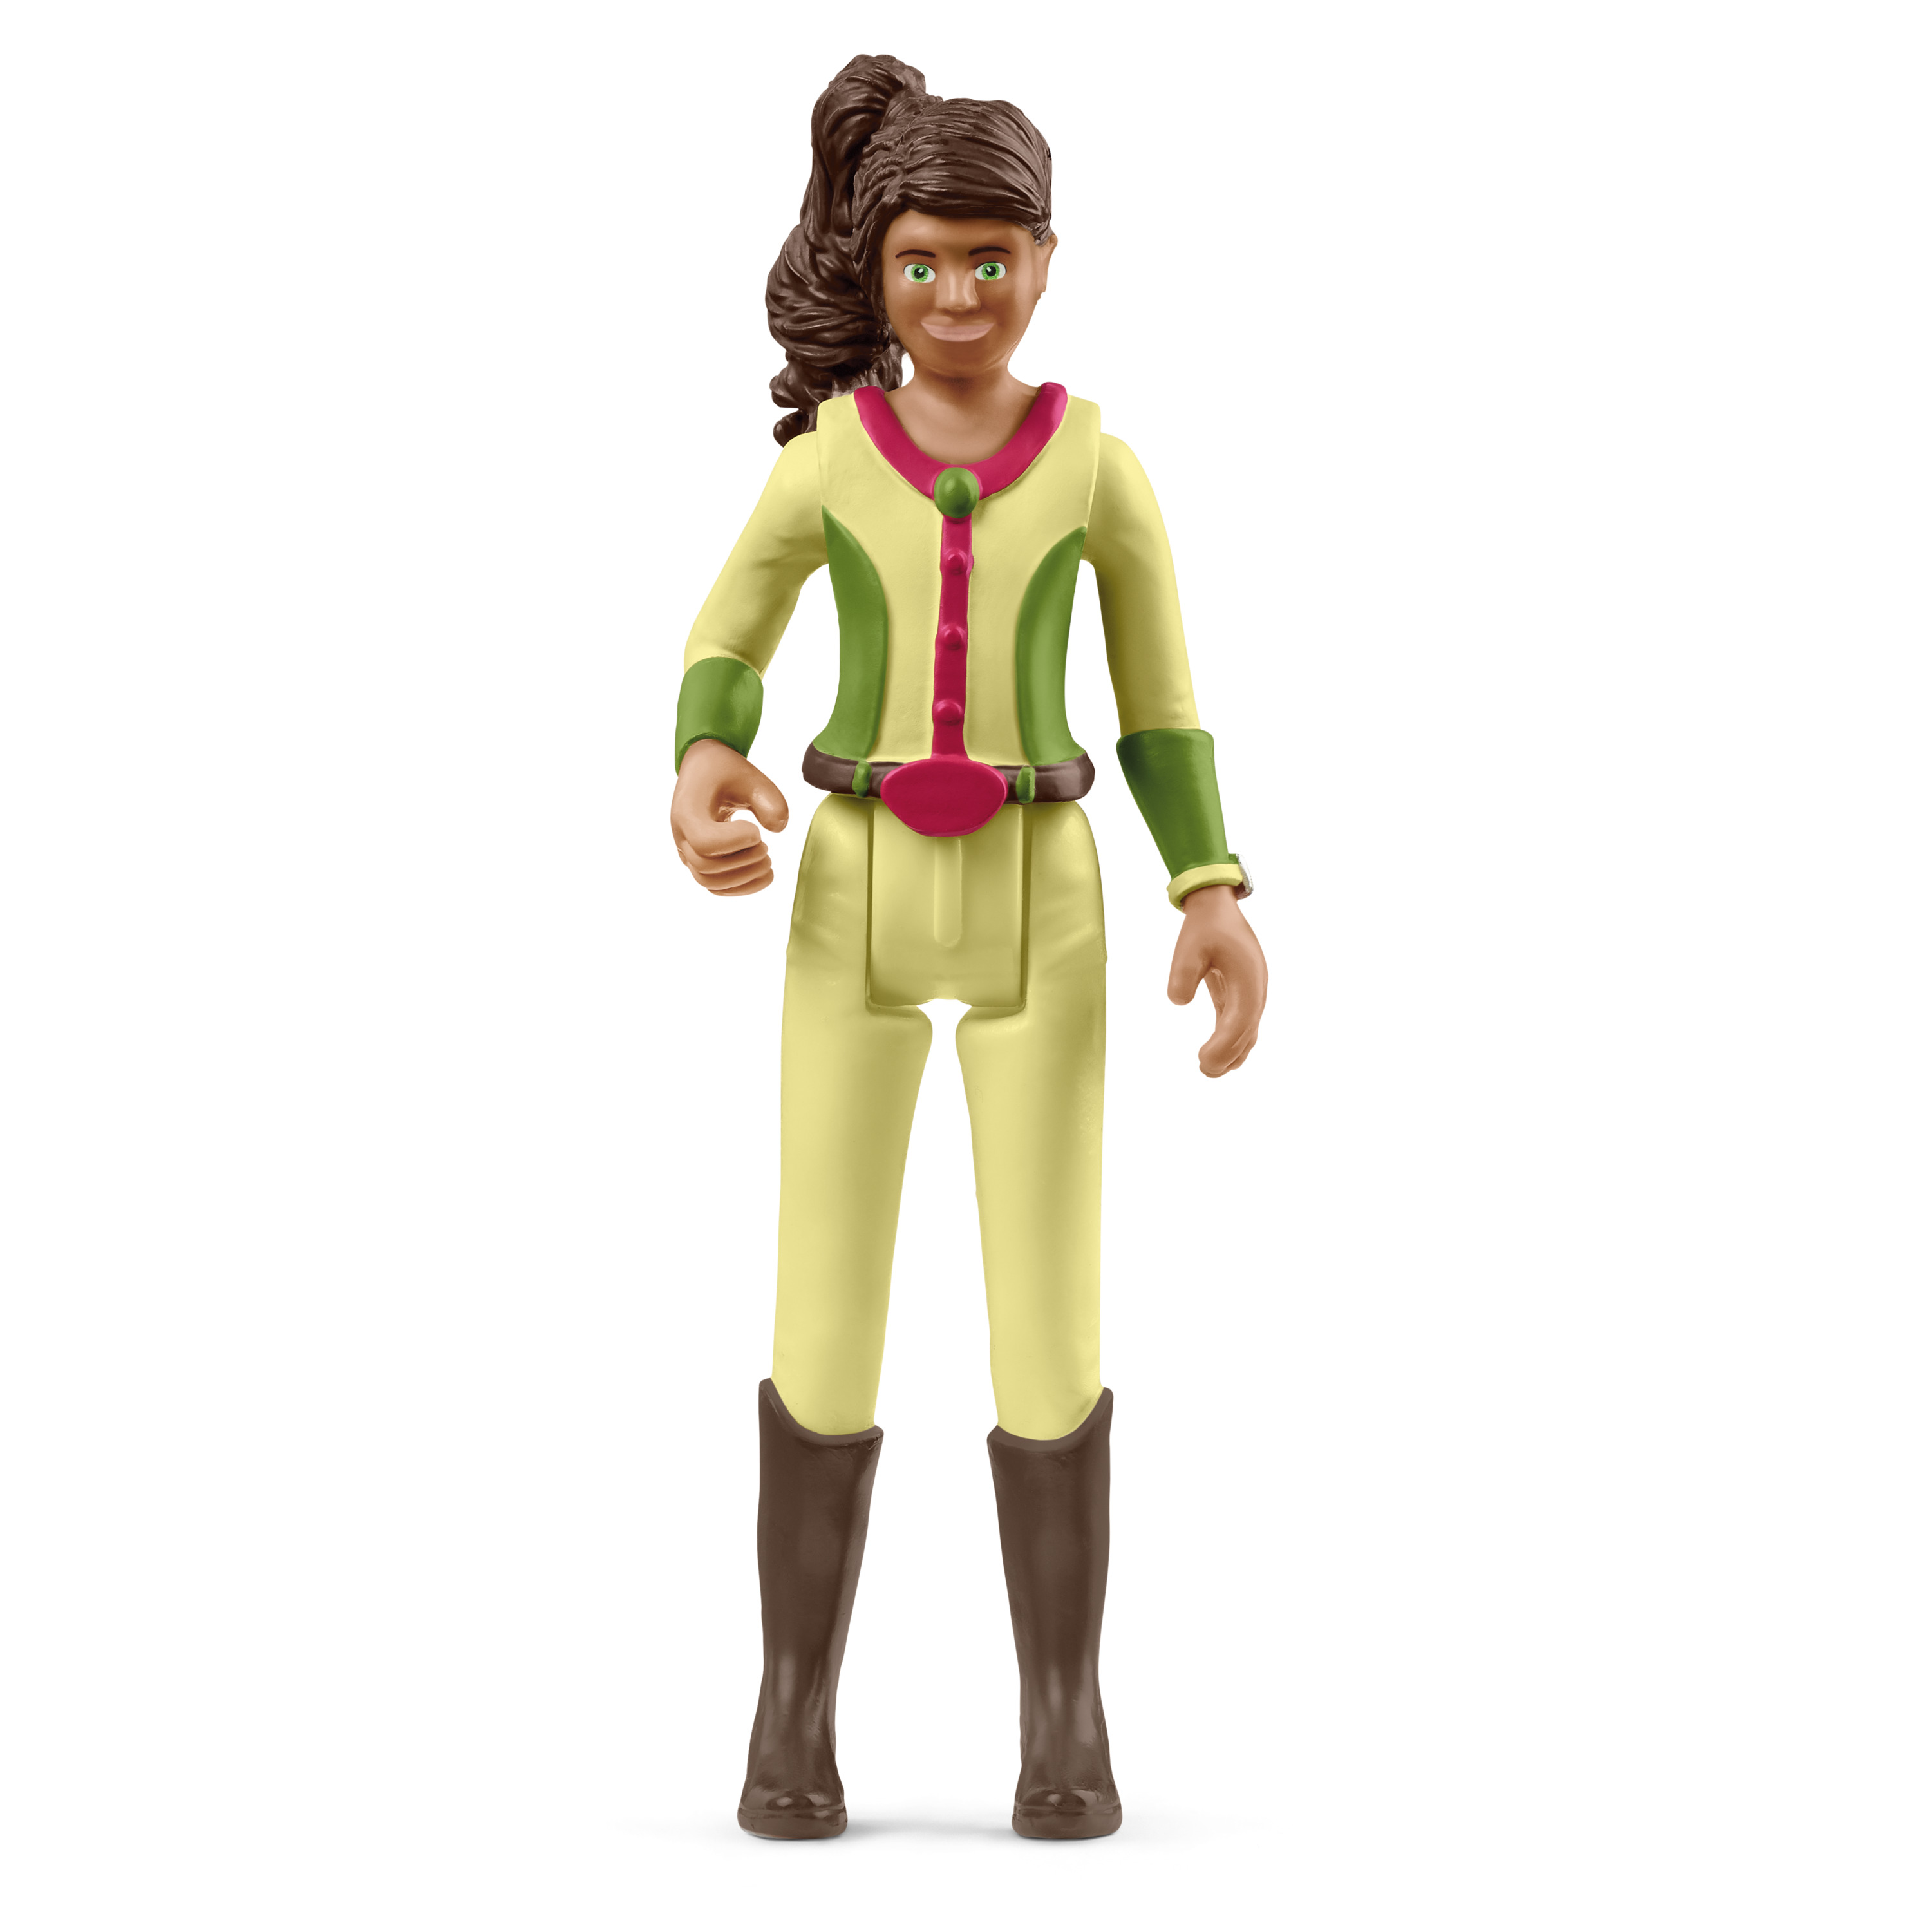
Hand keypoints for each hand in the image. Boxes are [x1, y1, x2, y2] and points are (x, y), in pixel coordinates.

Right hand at [670, 739, 789, 895]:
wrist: (705, 770)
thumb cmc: (724, 771)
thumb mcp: (750, 776)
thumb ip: (769, 799)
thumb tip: (779, 829)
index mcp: (687, 812)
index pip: (705, 843)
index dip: (736, 841)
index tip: (755, 829)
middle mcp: (681, 836)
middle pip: (706, 868)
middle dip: (744, 862)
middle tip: (766, 847)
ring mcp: (688, 852)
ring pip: (710, 883)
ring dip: (744, 878)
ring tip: (767, 861)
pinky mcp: (699, 862)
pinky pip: (716, 887)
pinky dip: (741, 887)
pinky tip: (764, 875)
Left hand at [1167, 884, 1266, 1076]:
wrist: (1218, 910)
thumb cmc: (1205, 927)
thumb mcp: (1188, 946)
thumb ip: (1182, 974)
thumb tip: (1179, 1001)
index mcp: (1248, 978)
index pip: (1240, 1020)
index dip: (1224, 1044)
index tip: (1203, 1059)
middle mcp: (1256, 989)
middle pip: (1247, 1031)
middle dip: (1227, 1055)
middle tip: (1204, 1071)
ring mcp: (1253, 992)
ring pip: (1248, 1031)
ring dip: (1232, 1053)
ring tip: (1208, 1070)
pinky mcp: (1243, 994)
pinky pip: (1242, 1024)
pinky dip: (1232, 1042)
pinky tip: (1218, 1057)